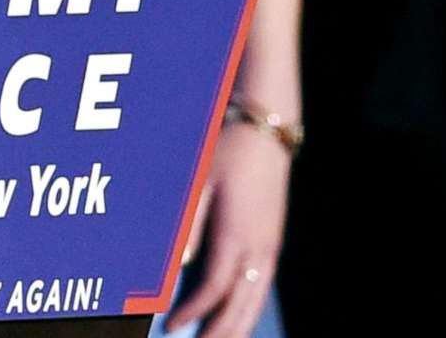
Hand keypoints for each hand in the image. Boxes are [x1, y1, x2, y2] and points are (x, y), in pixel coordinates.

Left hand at [166, 123, 288, 335]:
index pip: (214, 288)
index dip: (193, 312)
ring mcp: (270, 245)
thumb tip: (180, 264)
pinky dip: (250, 305)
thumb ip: (190, 225)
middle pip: (241, 304)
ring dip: (240, 324)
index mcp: (237, 236)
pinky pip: (262, 284)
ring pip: (256, 298)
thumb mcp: (200, 182)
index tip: (171, 326)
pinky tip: (241, 314)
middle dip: (222, 331)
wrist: (267, 129)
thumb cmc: (228, 150)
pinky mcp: (273, 239)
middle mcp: (259, 248)